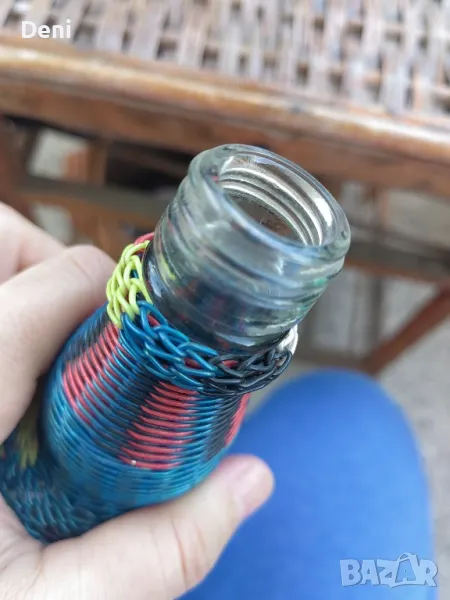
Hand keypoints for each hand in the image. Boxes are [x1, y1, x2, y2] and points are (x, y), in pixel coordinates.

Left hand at [0, 205, 272, 599]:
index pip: (57, 283)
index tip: (147, 338)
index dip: (124, 295)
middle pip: (5, 243)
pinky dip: (14, 315)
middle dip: (56, 265)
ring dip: (31, 287)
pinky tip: (28, 381)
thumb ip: (159, 549)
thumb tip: (251, 481)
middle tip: (92, 334)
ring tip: (59, 356)